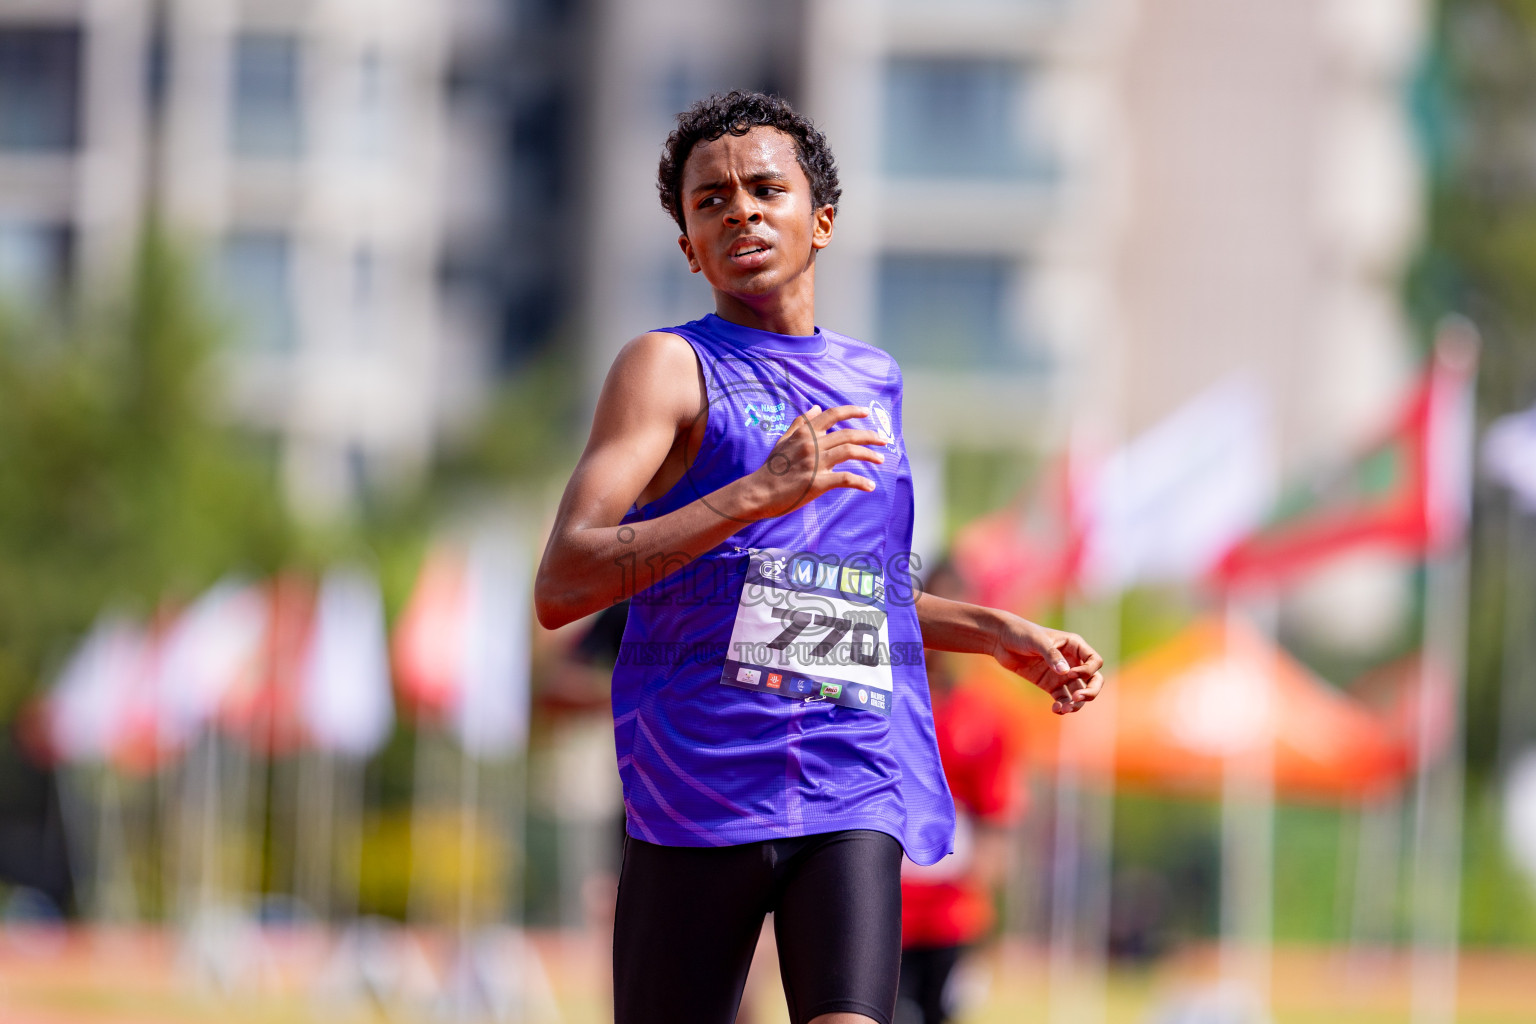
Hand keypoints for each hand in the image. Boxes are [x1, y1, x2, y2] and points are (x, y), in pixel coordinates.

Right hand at [741, 404, 886, 519]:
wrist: (758, 492)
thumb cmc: (771, 468)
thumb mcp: (783, 441)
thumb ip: (800, 423)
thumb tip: (815, 408)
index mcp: (804, 433)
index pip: (832, 414)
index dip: (852, 411)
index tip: (866, 413)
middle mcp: (812, 444)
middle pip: (848, 434)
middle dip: (870, 436)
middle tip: (884, 440)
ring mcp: (815, 463)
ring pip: (850, 451)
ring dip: (869, 455)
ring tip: (880, 460)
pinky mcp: (817, 483)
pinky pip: (845, 479)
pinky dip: (861, 482)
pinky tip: (870, 486)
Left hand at [990, 615, 1104, 714]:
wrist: (1001, 640)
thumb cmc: (1021, 633)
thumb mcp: (1037, 641)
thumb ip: (1052, 655)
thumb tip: (1066, 673)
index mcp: (1074, 646)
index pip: (1094, 661)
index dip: (1088, 671)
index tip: (1071, 673)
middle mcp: (1072, 661)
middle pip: (1093, 680)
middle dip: (1090, 692)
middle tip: (1078, 698)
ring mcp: (1062, 675)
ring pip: (1079, 693)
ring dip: (1076, 703)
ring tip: (1065, 709)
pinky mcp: (1050, 685)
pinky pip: (1063, 699)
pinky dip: (1062, 706)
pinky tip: (1055, 709)